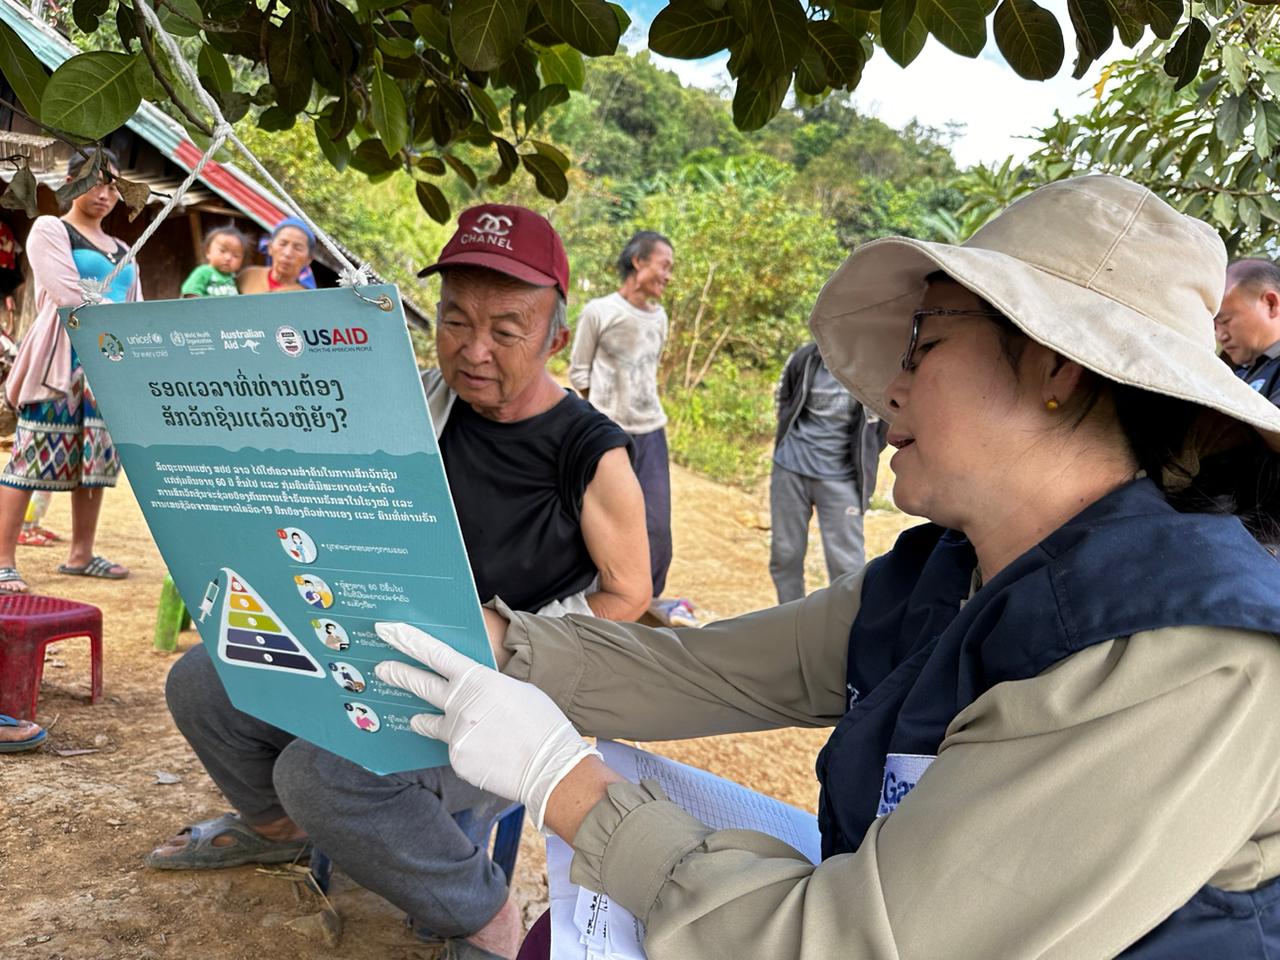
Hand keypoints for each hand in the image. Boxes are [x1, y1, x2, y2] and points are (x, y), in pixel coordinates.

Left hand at [374, 622, 599, 828]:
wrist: (550, 767)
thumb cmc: (542, 724)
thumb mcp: (516, 690)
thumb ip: (486, 687)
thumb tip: (472, 693)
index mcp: (478, 680)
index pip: (435, 654)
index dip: (409, 640)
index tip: (388, 630)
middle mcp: (460, 705)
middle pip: (419, 684)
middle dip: (397, 673)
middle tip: (381, 668)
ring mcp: (455, 734)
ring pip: (430, 724)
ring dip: (424, 720)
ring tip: (419, 720)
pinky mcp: (456, 760)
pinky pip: (453, 750)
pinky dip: (465, 749)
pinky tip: (487, 753)